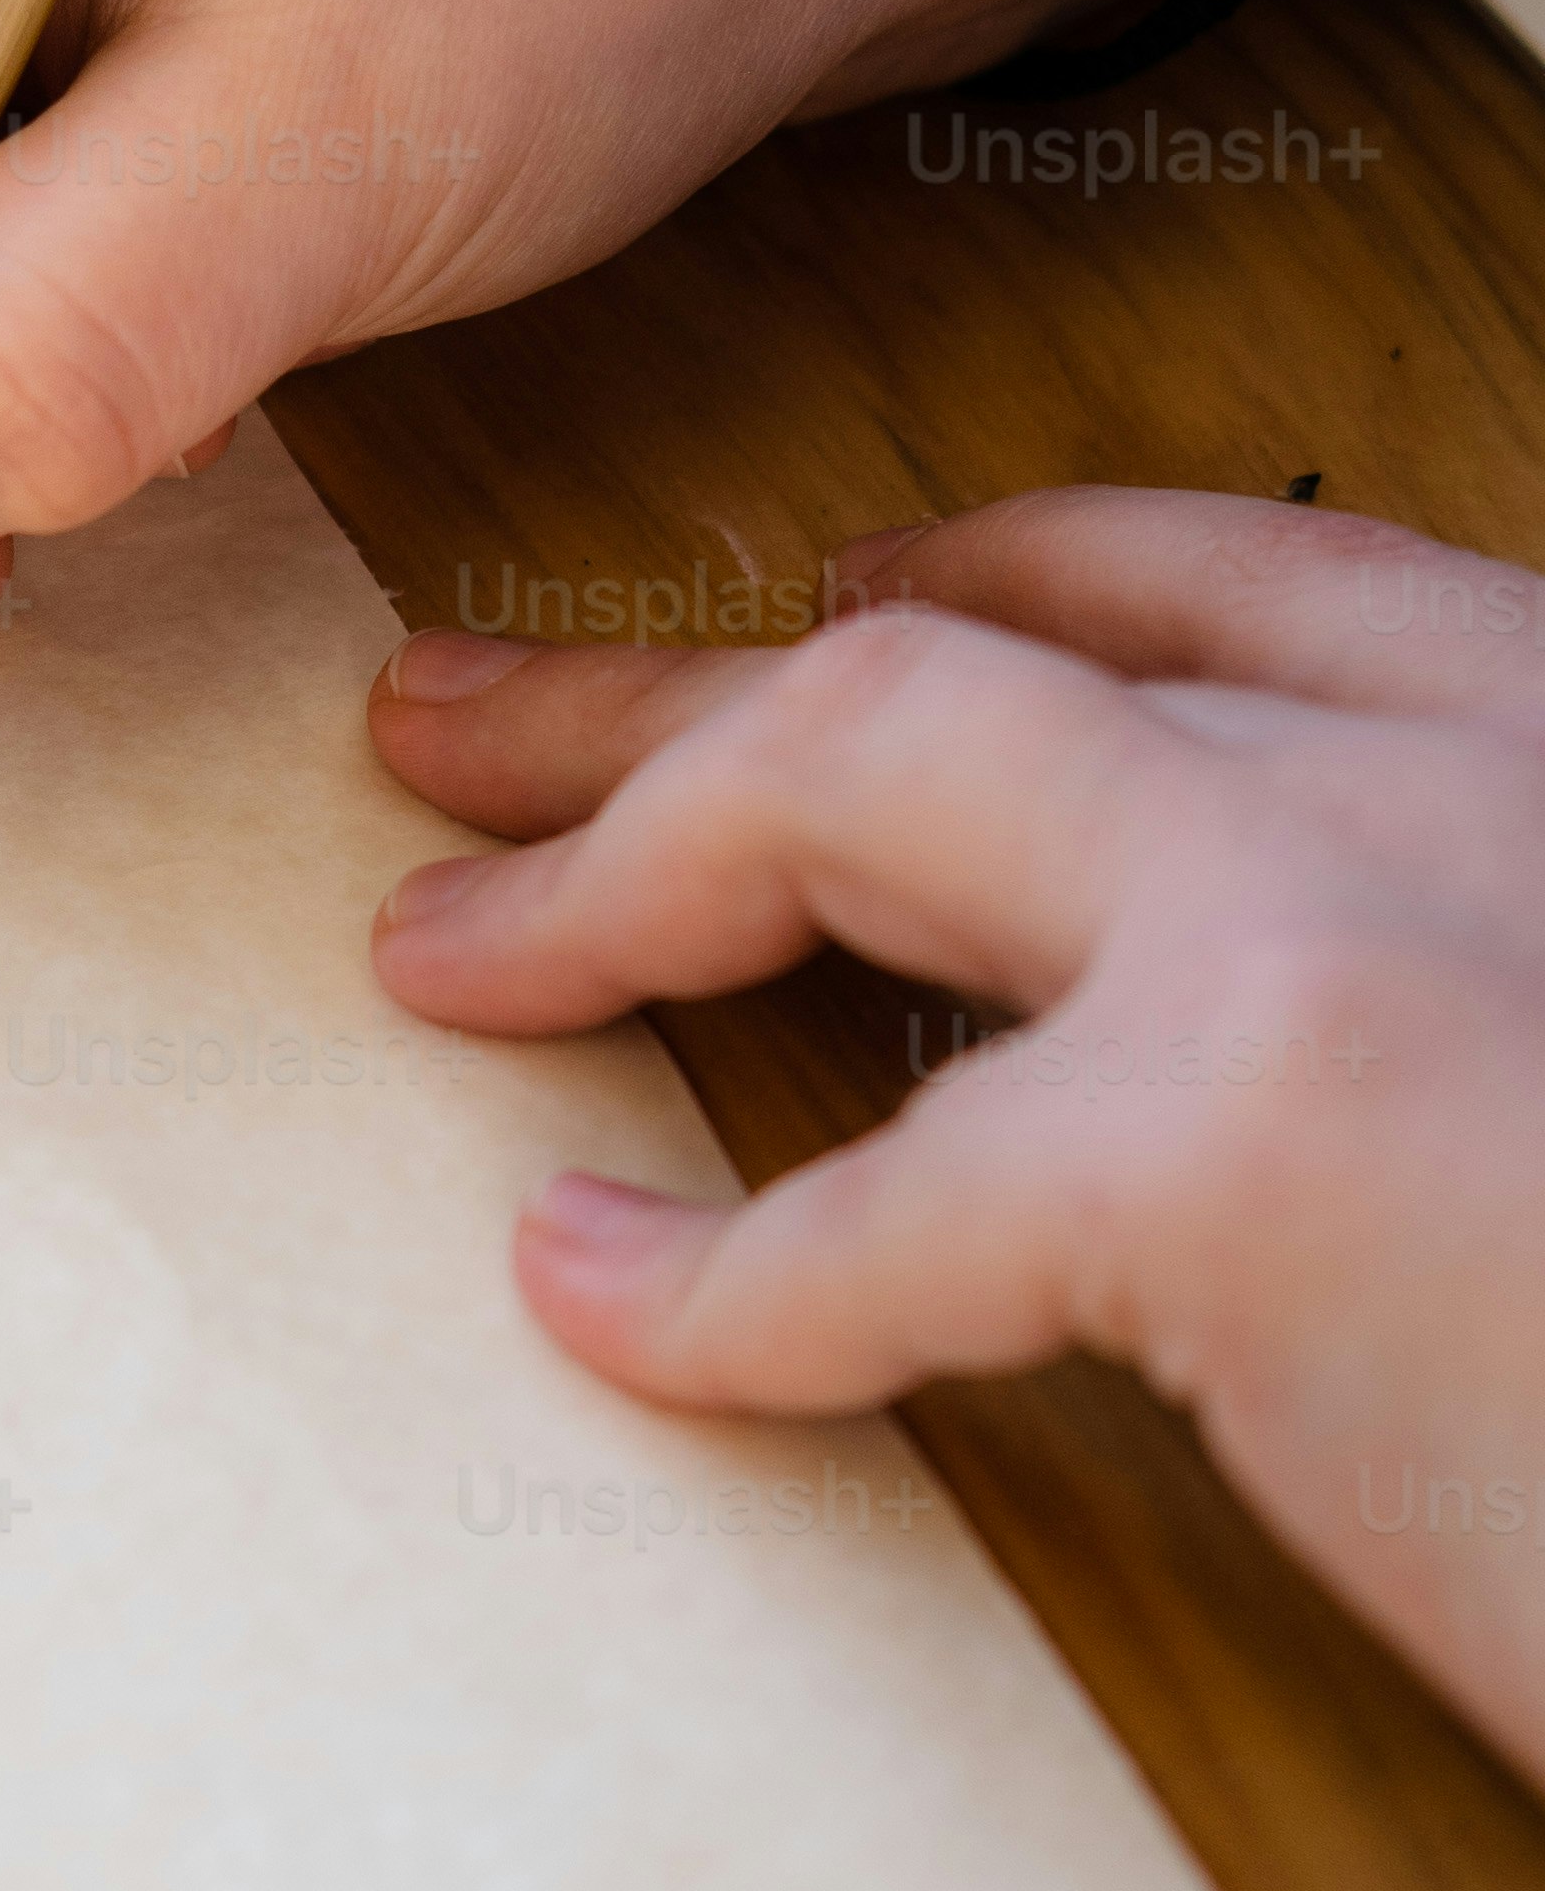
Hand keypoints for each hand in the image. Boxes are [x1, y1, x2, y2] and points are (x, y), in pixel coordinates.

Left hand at [364, 491, 1544, 1768]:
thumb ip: (1459, 1020)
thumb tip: (1264, 1095)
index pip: (1236, 582)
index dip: (982, 583)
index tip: (816, 618)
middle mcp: (1488, 763)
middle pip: (984, 648)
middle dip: (686, 682)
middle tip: (457, 729)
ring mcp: (1366, 924)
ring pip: (874, 767)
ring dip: (624, 856)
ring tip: (449, 958)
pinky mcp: (1264, 1151)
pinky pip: (877, 1210)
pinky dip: (713, 1281)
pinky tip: (598, 1308)